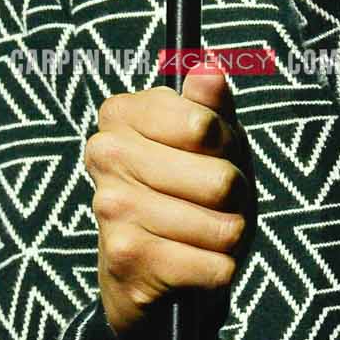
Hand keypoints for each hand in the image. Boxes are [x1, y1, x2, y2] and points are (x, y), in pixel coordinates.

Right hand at [85, 67, 251, 339]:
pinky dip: (220, 270)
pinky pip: (213, 266)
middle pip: (219, 181)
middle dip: (234, 198)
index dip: (226, 145)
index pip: (206, 125)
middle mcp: (106, 154)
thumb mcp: (210, 140)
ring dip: (228, 236)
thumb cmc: (189, 190)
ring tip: (204, 233)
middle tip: (213, 202)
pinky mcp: (125, 257)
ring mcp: (111, 206)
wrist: (151, 270)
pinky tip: (196, 265)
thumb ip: (211, 104)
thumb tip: (208, 68)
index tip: (210, 153)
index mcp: (122, 112)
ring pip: (221, 227)